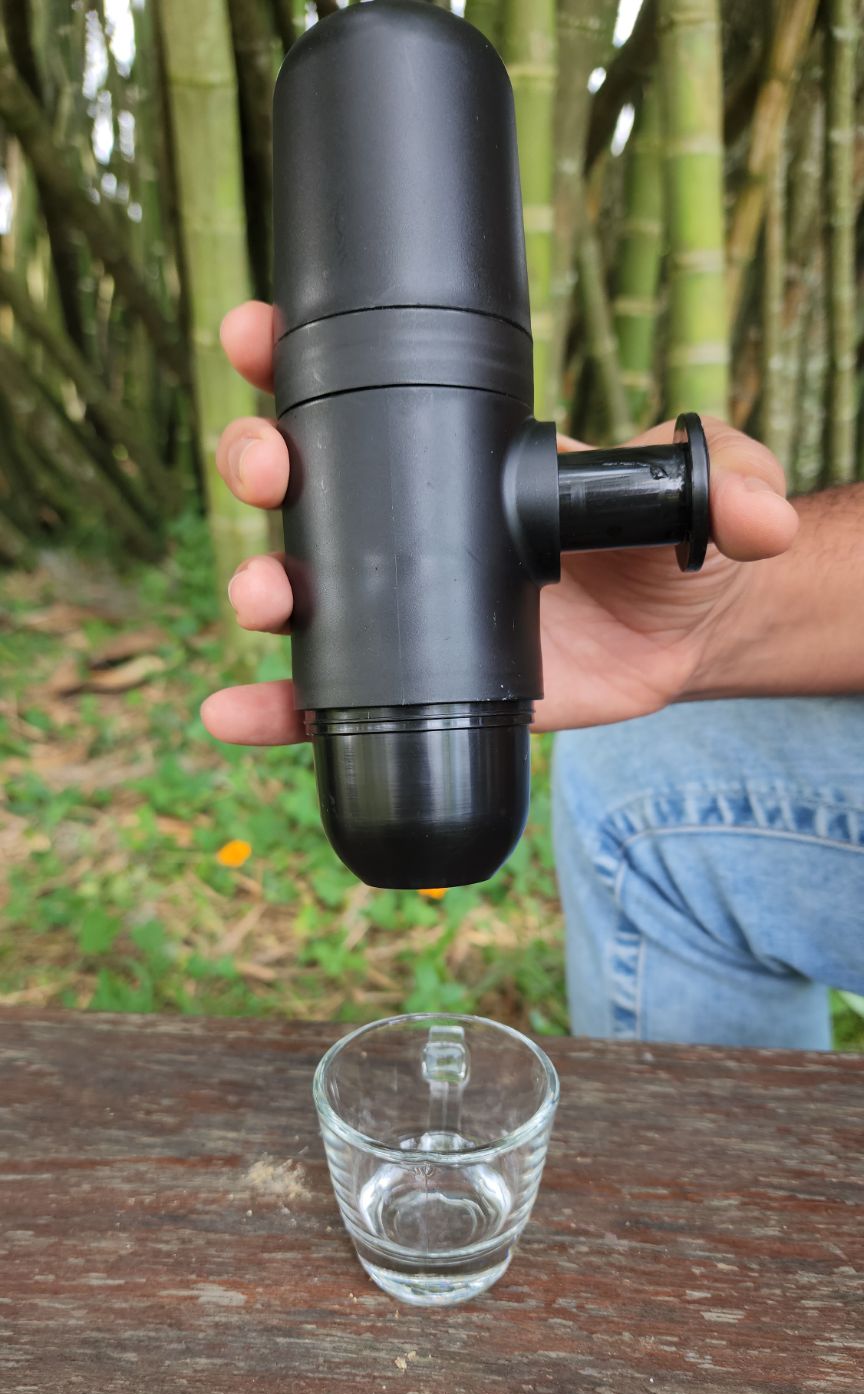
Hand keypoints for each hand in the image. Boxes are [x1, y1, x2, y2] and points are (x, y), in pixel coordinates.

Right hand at [201, 300, 797, 743]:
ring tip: (265, 601)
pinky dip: (275, 708)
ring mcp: (401, 608)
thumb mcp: (697, 494)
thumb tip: (752, 513)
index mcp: (455, 457)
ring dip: (260, 586)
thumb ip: (723, 485)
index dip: (292, 359)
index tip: (252, 333)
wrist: (675, 640)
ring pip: (301, 587)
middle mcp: (408, 525)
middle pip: (304, 483)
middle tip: (269, 471)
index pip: (361, 394)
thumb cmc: (673, 544)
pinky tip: (235, 715)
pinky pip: (324, 697)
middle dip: (262, 464)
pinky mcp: (411, 684)